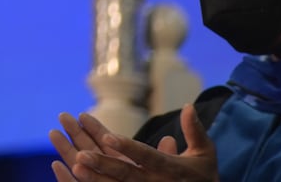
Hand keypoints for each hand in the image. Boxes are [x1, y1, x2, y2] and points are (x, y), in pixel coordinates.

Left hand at [50, 108, 217, 180]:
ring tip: (75, 164)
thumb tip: (189, 106)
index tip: (108, 136)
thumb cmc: (203, 176)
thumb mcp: (204, 154)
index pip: (146, 156)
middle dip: (103, 164)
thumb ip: (195, 131)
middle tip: (81, 155)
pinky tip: (77, 175)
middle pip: (126, 174)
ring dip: (95, 177)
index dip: (128, 147)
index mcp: (171, 169)